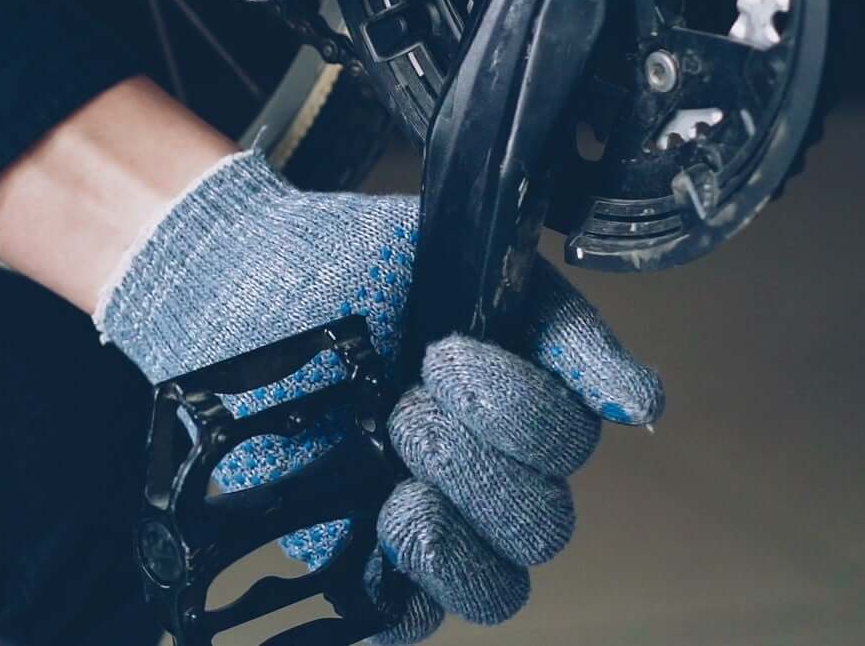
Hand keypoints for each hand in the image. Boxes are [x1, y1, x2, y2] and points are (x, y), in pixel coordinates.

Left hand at [95, 153, 662, 642]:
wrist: (223, 278)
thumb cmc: (336, 262)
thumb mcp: (451, 255)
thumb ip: (550, 319)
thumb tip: (640, 401)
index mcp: (516, 397)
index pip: (571, 442)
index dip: (520, 409)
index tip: (445, 353)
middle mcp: (482, 466)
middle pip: (542, 521)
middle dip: (477, 461)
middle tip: (405, 407)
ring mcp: (425, 516)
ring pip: (498, 584)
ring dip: (454, 535)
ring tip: (394, 479)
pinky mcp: (361, 559)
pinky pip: (412, 616)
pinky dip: (408, 595)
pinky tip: (380, 538)